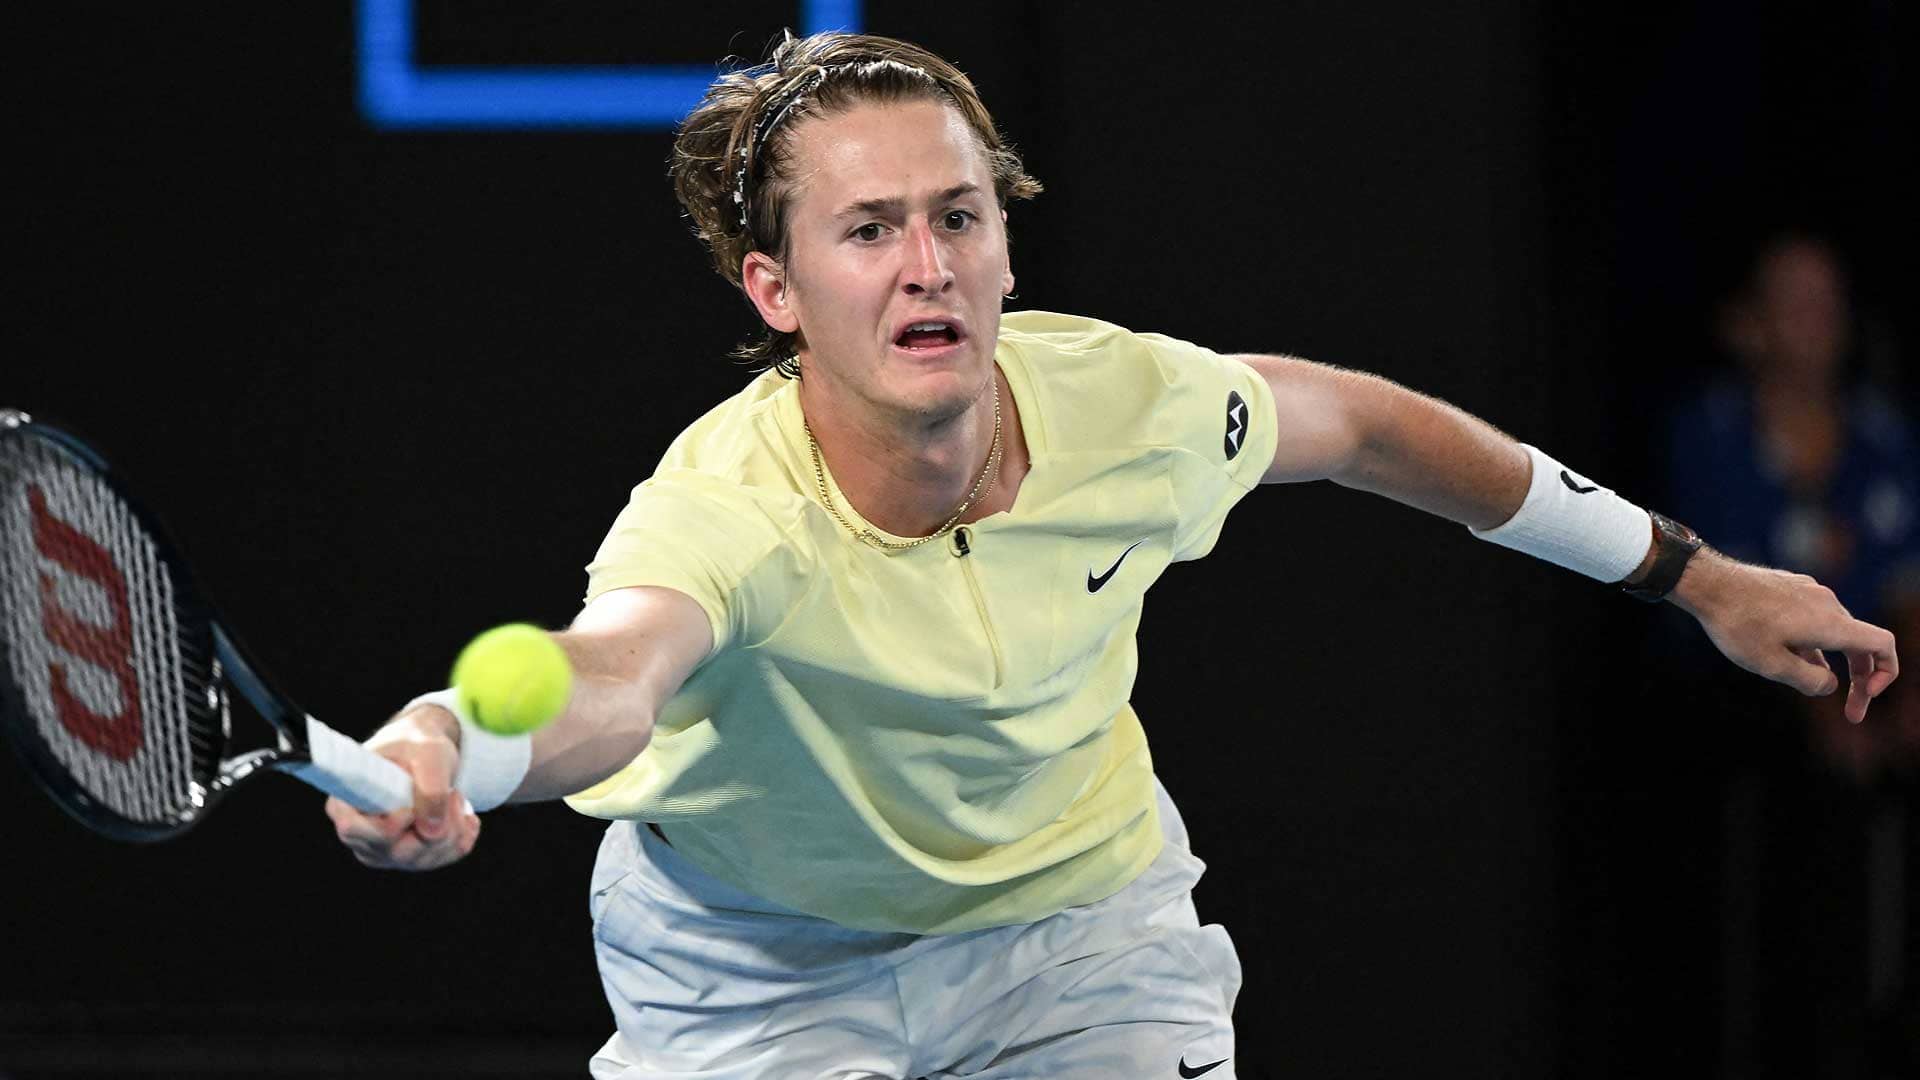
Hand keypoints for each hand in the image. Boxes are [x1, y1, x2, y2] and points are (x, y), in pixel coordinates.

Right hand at [324, 703, 480, 869]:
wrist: (428, 752)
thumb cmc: (418, 745)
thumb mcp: (428, 752)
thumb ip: (430, 788)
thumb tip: (431, 832)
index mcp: (346, 802)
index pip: (352, 830)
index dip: (387, 826)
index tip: (410, 809)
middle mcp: (360, 833)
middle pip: (396, 851)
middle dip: (435, 825)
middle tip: (453, 792)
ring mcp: (383, 849)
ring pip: (422, 859)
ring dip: (453, 829)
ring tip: (456, 796)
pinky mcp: (409, 856)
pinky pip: (441, 860)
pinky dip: (461, 837)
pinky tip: (464, 816)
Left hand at [1671, 550, 1899, 723]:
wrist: (1707, 582)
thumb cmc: (1736, 624)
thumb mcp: (1771, 665)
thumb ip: (1808, 680)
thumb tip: (1830, 685)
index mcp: (1831, 623)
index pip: (1882, 644)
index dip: (1887, 671)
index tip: (1868, 693)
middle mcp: (1828, 603)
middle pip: (1860, 643)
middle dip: (1859, 679)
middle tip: (1851, 712)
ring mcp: (1810, 592)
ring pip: (1834, 632)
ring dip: (1830, 661)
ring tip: (1804, 682)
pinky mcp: (1792, 587)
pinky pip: (1813, 619)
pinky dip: (1812, 642)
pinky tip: (1786, 654)